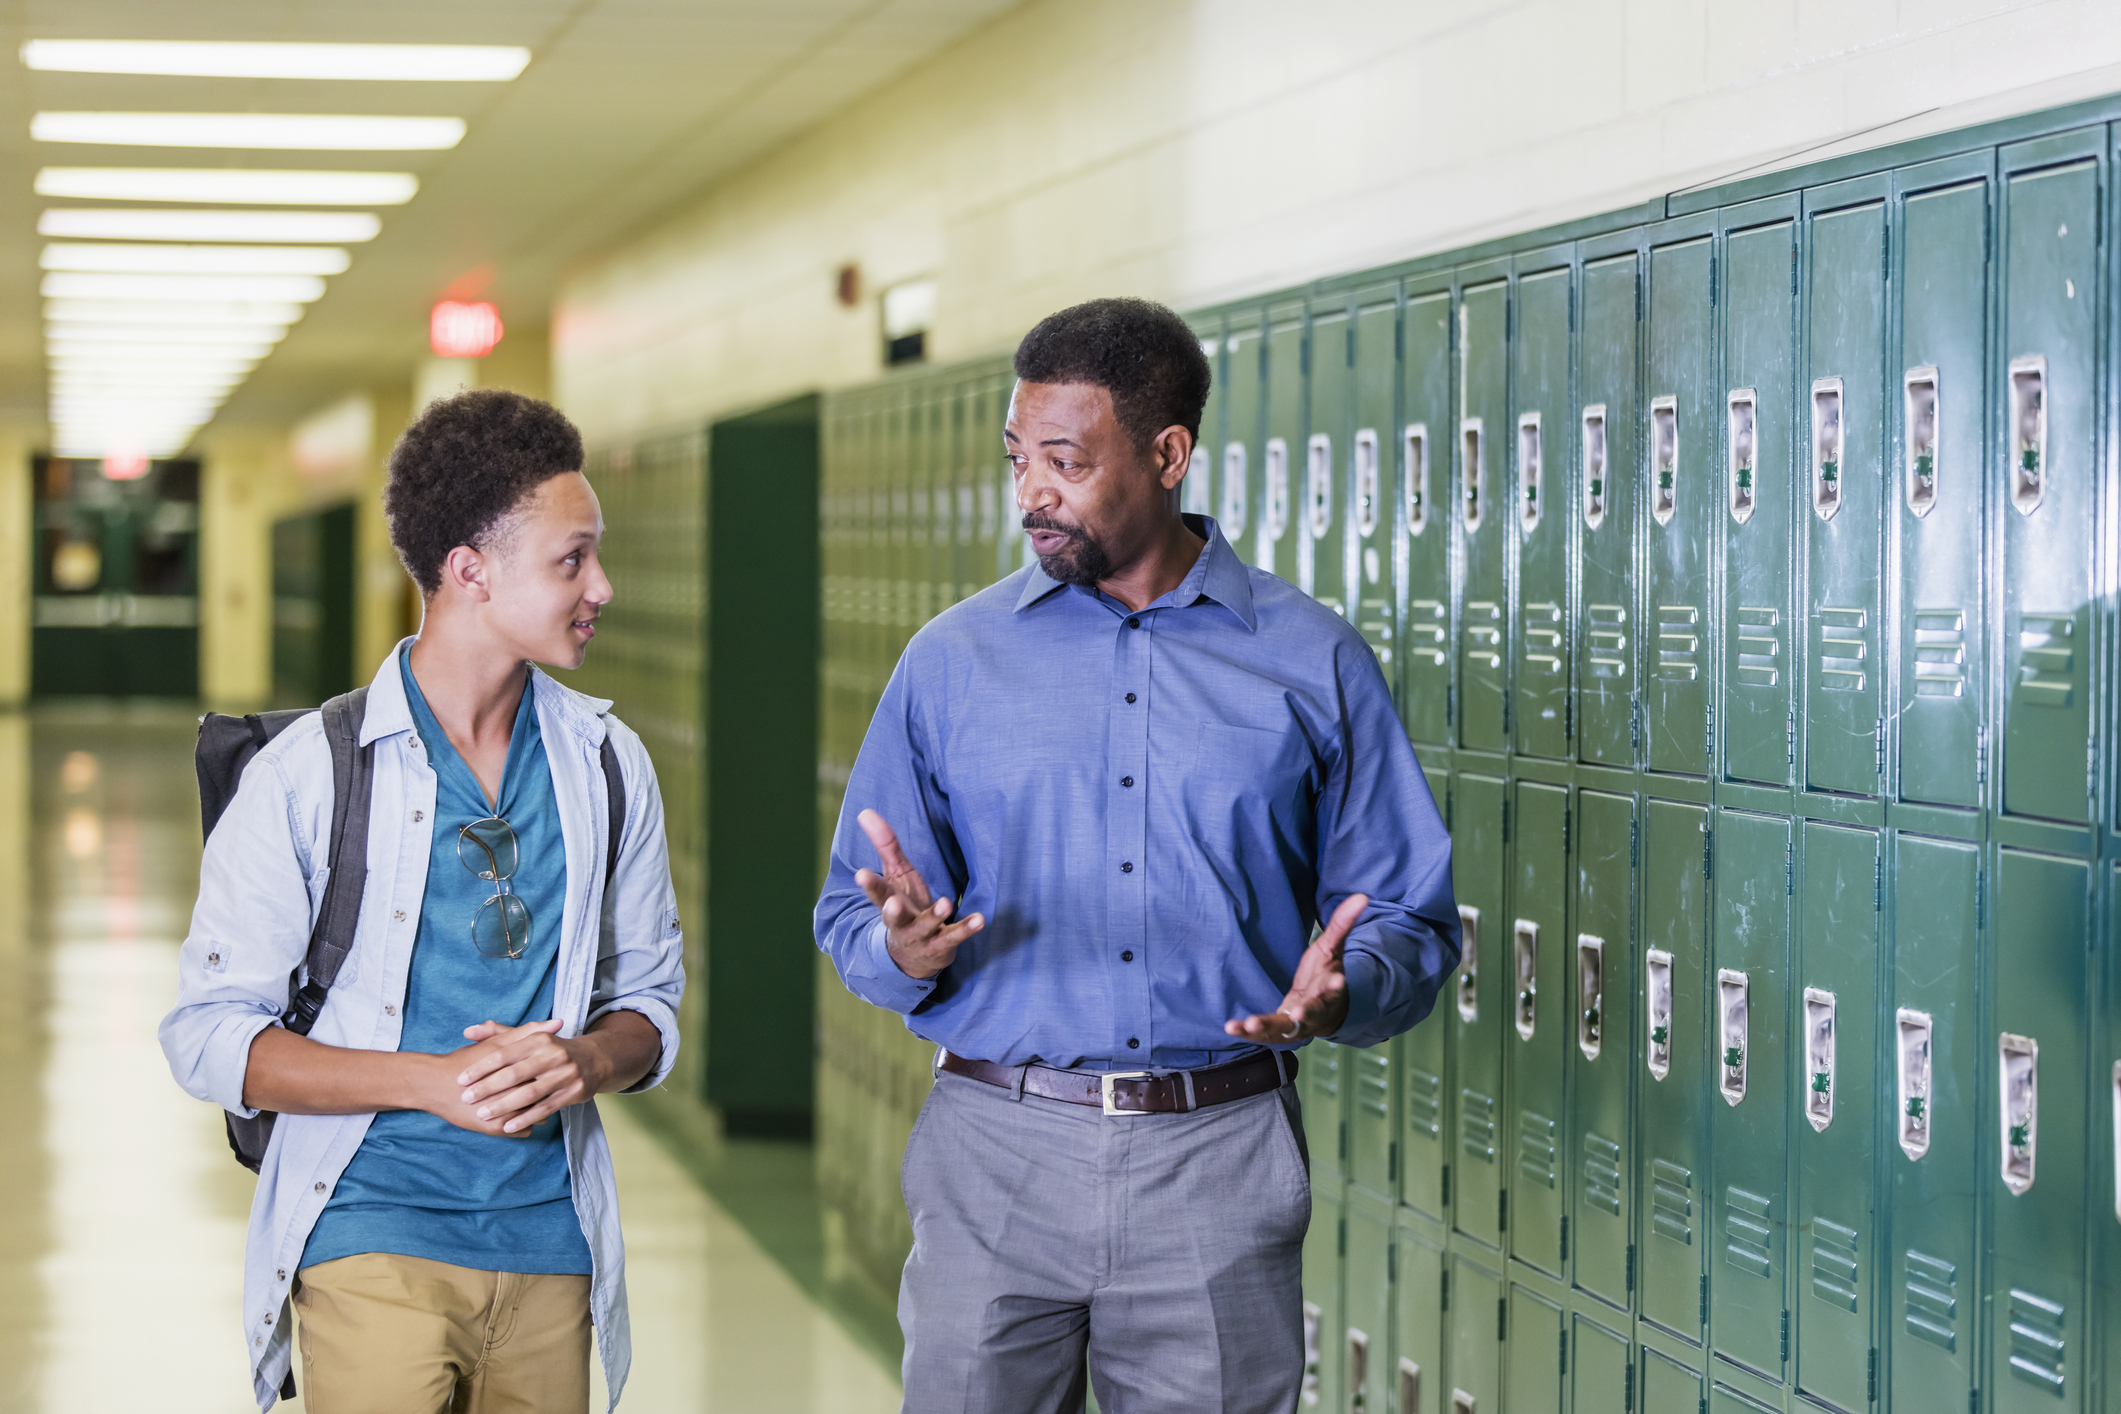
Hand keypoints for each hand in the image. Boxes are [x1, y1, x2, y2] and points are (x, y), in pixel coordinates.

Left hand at [443, 1018, 602, 1135]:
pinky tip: (508, 1126)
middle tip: (466, 1098)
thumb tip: (468, 1031)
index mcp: (539, 1039)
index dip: (481, 1067)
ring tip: (483, 1114)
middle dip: (488, 1087)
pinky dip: (525, 1118)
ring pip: (529, 1093)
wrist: (595, 1059)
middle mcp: (554, 1054)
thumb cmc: (552, 1050)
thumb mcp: (529, 1038)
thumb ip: (498, 1034)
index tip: (461, 1079)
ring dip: (504, 1105)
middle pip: (515, 1074)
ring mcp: (565, 1074)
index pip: (504, 1054)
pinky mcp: (574, 1092)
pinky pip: (545, 1108)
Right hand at [853, 808, 982, 980]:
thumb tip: (864, 812)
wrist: (914, 955)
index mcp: (888, 902)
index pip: (876, 893)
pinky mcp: (943, 944)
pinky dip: (967, 928)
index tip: (862, 874)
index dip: (869, 884)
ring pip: (926, 926)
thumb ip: (885, 845)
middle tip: (892, 903)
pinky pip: (955, 936)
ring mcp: (922, 936)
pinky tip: (980, 920)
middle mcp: (901, 922)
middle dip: (893, 911)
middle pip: (894, 917)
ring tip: (945, 902)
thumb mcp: (895, 875)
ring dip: (935, 915)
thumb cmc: (904, 905)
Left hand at [1224, 894, 1368, 1043]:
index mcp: (1330, 990)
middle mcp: (1315, 1010)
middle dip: (1307, 1013)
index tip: (1339, 981)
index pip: (1335, 987)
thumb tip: (1362, 895)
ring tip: (1251, 1023)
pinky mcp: (1278, 1031)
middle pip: (1313, 1012)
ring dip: (1268, 1026)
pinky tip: (1230, 1026)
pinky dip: (1246, 1032)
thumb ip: (1342, 924)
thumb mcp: (1331, 948)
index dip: (1336, 985)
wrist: (1321, 1013)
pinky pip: (1262, 1034)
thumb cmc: (1323, 976)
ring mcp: (1296, 1025)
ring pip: (1285, 1028)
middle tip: (1300, 1012)